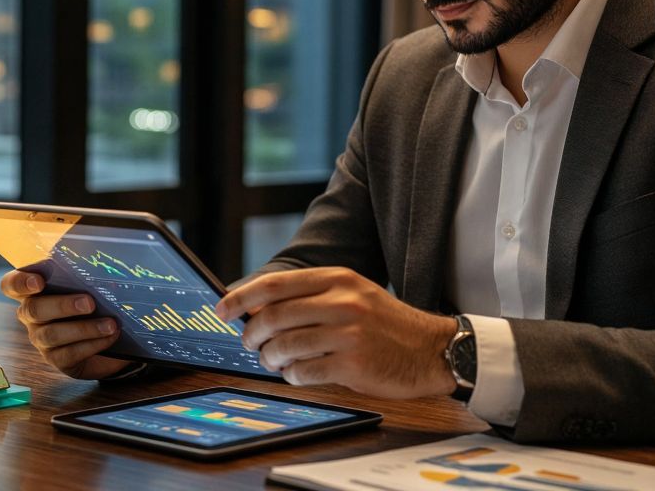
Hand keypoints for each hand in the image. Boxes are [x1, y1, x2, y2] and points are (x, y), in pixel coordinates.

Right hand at [0, 270, 130, 379]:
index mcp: (31, 292)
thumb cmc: (89, 301)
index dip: (20, 283)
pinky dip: (92, 344)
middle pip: (34, 310)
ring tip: (110, 324)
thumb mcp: (84, 285)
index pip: (11, 285)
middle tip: (90, 302)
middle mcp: (30, 316)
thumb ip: (79, 274)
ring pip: (52, 334)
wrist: (104, 337)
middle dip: (62, 305)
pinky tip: (110, 336)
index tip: (39, 281)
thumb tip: (94, 263)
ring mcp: (40, 340)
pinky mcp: (56, 360)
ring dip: (84, 328)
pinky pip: (69, 354)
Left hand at [215, 267, 458, 397]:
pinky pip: (303, 372)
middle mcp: (342, 301)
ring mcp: (348, 333)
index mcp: (337, 278)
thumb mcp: (353, 293)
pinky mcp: (353, 364)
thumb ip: (311, 296)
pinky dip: (292, 376)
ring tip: (273, 361)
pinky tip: (296, 374)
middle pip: (273, 317)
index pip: (276, 284)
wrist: (431, 349)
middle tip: (249, 344)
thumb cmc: (385, 323)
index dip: (242, 297)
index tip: (223, 308)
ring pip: (284, 347)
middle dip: (251, 335)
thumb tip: (257, 307)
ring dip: (270, 359)